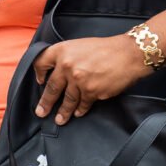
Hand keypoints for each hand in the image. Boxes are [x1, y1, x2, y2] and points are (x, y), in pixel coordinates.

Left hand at [32, 35, 151, 125]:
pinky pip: (83, 104)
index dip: (38, 73)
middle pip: (52, 87)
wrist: (127, 54)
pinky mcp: (91, 92)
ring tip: (59, 120)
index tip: (39, 82)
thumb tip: (57, 71)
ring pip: (67, 99)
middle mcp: (67, 65)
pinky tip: (78, 113)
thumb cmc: (105, 48)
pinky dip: (80, 109)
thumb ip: (66, 57)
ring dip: (63, 112)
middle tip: (40, 112)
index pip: (41, 62)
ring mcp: (79, 80)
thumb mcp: (79, 45)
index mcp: (62, 50)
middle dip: (45, 102)